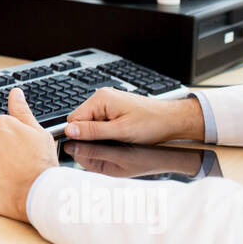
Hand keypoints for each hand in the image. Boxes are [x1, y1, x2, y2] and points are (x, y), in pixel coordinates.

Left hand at [0, 88, 59, 221]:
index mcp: (1, 123)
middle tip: (14, 167)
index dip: (12, 144)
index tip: (20, 154)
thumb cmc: (41, 166)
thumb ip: (22, 111)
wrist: (35, 194)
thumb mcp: (39, 133)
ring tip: (7, 178)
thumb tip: (15, 93)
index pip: (1, 130)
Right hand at [64, 88, 204, 144]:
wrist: (172, 120)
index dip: (80, 135)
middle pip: (81, 121)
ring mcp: (108, 102)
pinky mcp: (114, 108)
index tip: (92, 145)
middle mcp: (102, 97)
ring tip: (118, 137)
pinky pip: (100, 121)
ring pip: (90, 123)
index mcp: (101, 99)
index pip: (74, 119)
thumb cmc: (152, 124)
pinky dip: (106, 131)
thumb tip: (70, 131)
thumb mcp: (120, 131)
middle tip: (110, 141)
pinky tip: (120, 134)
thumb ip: (93, 131)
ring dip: (100, 133)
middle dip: (91, 134)